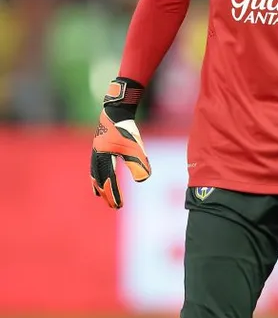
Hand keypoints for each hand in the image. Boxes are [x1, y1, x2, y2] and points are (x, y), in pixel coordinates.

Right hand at [90, 78, 150, 209]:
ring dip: (99, 186)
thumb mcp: (135, 148)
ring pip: (95, 174)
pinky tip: (99, 177)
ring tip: (100, 196)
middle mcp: (97, 157)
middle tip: (113, 206)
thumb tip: (142, 180)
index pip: (109, 181)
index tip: (119, 206)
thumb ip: (139, 164)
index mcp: (104, 159)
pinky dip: (97, 175)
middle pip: (99, 180)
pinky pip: (95, 166)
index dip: (114, 194)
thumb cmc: (126, 130)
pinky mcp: (98, 148)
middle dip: (106, 194)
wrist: (116, 112)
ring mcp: (96, 153)